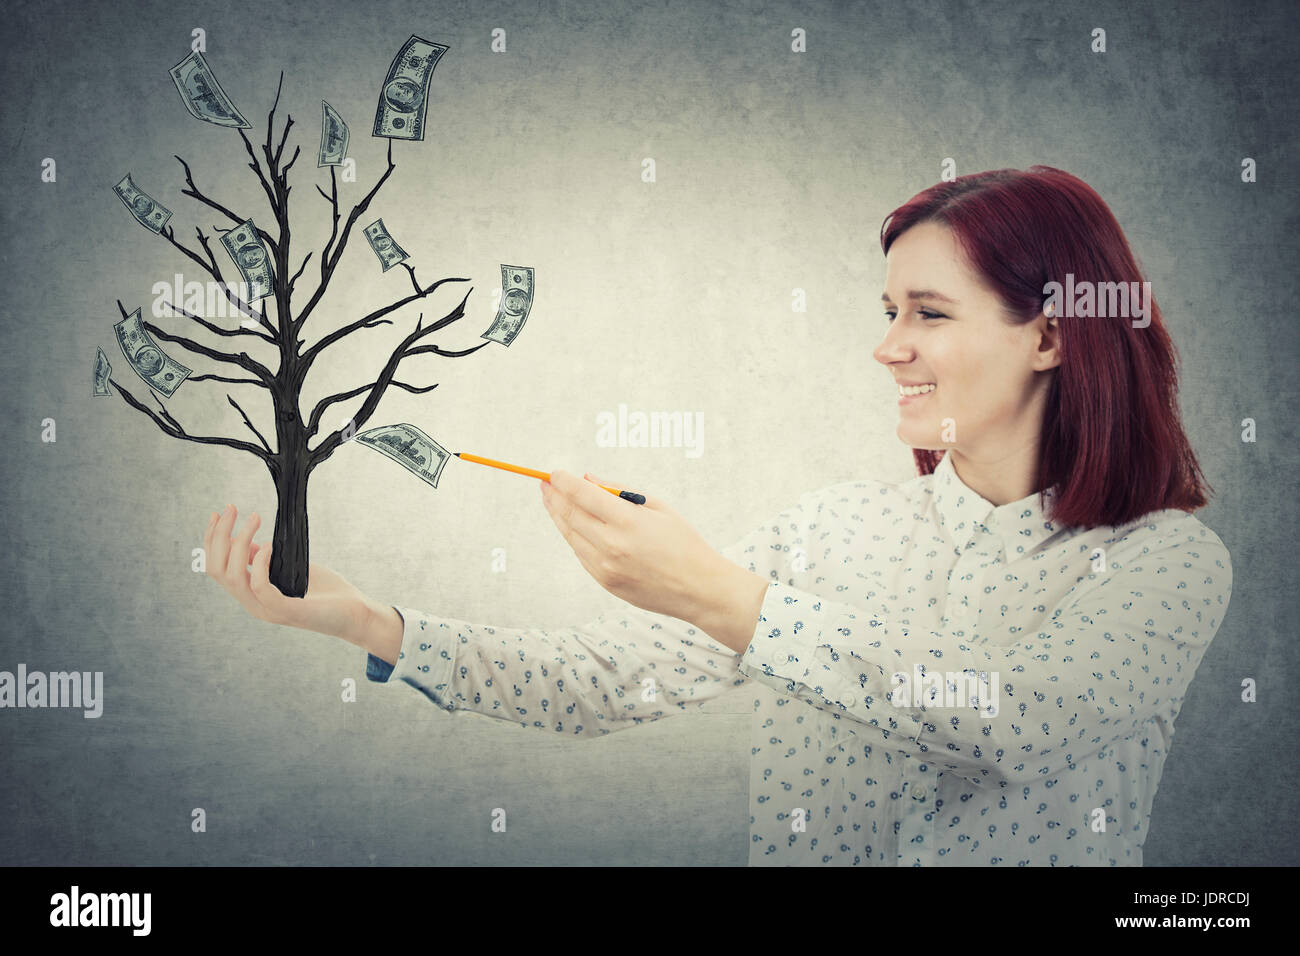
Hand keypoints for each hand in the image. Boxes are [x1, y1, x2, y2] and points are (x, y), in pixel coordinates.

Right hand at [203, 504, 374, 646]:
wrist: (356, 615)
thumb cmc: (326, 592)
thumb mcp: (291, 570)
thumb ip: (267, 561)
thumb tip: (247, 542)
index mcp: (252, 594)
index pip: (217, 567)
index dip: (212, 539)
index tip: (218, 513)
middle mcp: (254, 603)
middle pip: (218, 569)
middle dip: (220, 535)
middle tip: (233, 508)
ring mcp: (268, 609)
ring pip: (234, 577)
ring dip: (239, 542)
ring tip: (254, 518)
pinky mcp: (286, 611)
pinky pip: (260, 586)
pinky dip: (260, 563)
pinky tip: (269, 545)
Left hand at [539, 469, 727, 625]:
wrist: (698, 589)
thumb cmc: (683, 542)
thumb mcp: (658, 508)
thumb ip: (620, 492)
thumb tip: (588, 480)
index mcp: (628, 522)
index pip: (583, 495)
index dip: (564, 482)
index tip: (553, 473)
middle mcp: (611, 545)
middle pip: (570, 515)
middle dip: (554, 496)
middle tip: (544, 484)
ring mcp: (605, 567)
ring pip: (571, 536)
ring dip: (558, 516)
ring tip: (551, 501)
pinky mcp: (605, 582)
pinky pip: (581, 554)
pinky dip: (573, 536)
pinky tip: (571, 525)